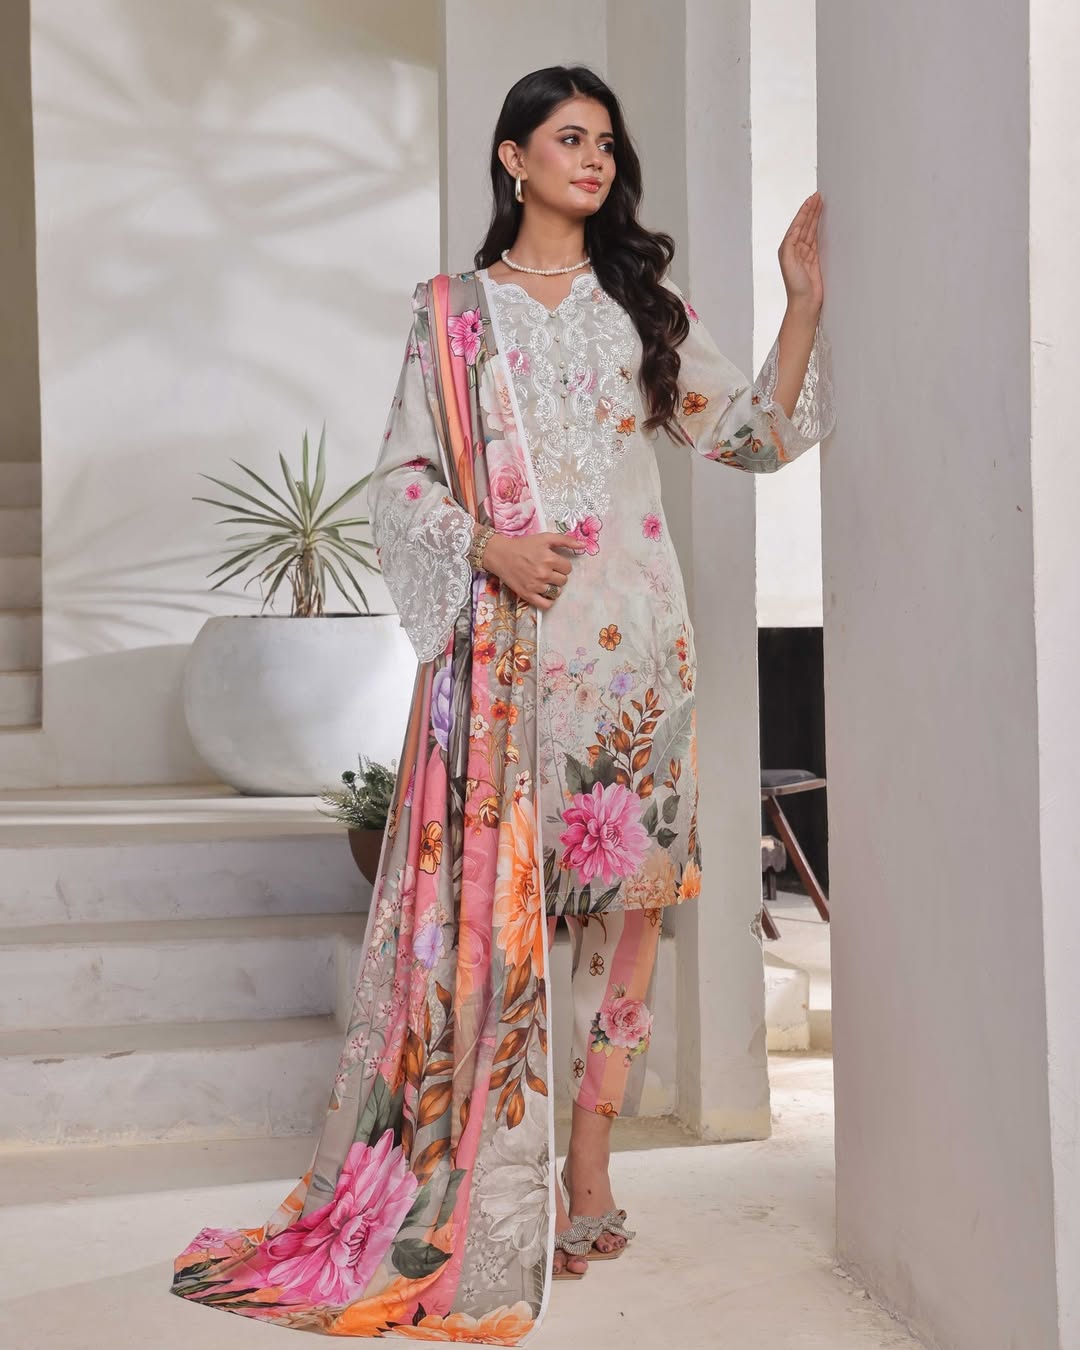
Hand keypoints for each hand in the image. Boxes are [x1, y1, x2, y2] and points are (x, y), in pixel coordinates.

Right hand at [483, 531, 586, 609]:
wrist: (500, 554)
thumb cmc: (523, 545)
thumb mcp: (544, 538)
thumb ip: (565, 540)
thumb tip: (583, 545)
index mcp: (549, 558)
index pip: (568, 568)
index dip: (562, 565)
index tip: (553, 562)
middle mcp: (543, 573)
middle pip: (563, 581)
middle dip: (558, 576)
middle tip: (547, 570)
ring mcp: (535, 586)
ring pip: (556, 592)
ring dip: (553, 587)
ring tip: (544, 580)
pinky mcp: (527, 595)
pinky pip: (546, 605)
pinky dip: (548, 601)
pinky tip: (544, 594)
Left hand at [778, 191, 823, 311]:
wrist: (805, 302)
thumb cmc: (795, 286)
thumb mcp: (788, 262)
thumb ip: (790, 244)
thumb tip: (796, 229)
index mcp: (788, 248)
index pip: (798, 224)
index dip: (805, 211)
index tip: (812, 199)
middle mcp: (796, 249)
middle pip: (805, 224)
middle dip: (811, 210)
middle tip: (819, 197)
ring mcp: (806, 254)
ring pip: (812, 230)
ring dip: (816, 217)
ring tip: (821, 204)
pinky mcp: (815, 259)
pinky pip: (818, 239)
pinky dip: (820, 229)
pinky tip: (823, 221)